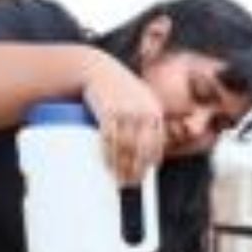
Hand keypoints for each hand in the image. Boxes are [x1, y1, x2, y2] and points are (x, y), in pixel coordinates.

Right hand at [81, 55, 163, 183]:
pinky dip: (109, 154)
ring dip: (121, 167)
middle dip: (136, 172)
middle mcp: (144, 112)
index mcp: (154, 111)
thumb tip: (135, 151)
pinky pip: (111, 138)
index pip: (156, 145)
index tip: (140, 177)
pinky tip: (107, 164)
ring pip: (127, 148)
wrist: (94, 67)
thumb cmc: (114, 88)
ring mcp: (126, 111)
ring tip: (115, 179)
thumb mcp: (133, 99)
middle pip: (143, 150)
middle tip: (126, 184)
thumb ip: (139, 120)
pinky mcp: (108, 111)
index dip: (149, 164)